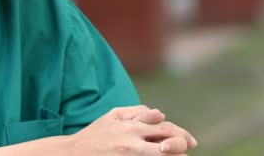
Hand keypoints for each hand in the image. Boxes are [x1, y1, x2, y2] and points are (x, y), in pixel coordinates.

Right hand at [68, 105, 197, 154]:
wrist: (71, 154)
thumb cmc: (95, 134)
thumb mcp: (113, 116)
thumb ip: (136, 112)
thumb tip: (159, 113)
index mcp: (131, 127)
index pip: (165, 128)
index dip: (181, 135)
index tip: (191, 142)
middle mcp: (132, 142)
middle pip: (167, 143)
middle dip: (183, 146)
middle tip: (191, 149)